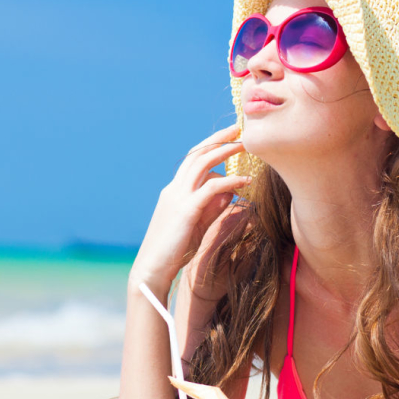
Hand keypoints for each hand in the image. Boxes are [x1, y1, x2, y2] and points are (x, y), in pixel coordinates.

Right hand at [129, 123, 250, 297]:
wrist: (152, 270)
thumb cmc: (174, 251)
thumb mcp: (197, 225)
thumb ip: (211, 207)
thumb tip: (230, 191)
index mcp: (174, 191)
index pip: (192, 161)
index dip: (210, 146)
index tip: (229, 137)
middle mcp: (174, 189)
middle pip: (197, 154)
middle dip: (219, 139)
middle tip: (239, 128)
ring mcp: (178, 198)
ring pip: (202, 164)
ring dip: (225, 151)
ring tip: (246, 145)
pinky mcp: (186, 210)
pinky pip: (211, 188)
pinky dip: (231, 180)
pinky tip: (246, 181)